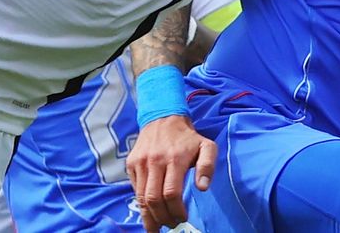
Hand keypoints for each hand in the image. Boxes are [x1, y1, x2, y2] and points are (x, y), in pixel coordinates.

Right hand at [126, 115, 215, 231]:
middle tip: (171, 225)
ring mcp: (140, 163)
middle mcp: (154, 161)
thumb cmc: (187, 138)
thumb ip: (208, 166)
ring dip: (149, 217)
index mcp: (174, 159)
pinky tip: (150, 211)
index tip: (183, 218)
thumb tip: (203, 188)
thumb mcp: (206, 146)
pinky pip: (135, 189)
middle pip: (153, 199)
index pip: (171, 193)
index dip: (176, 211)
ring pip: (141, 198)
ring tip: (157, 227)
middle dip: (162, 218)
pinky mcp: (131, 164)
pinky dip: (142, 203)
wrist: (162, 118)